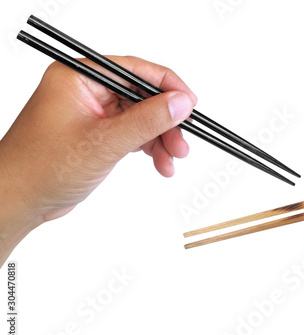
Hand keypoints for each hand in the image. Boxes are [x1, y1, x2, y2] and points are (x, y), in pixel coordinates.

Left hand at [0, 56, 196, 262]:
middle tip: (182, 143)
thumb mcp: (103, 142)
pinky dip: (148, 148)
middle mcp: (86, 90)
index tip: (190, 104)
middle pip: (141, 96)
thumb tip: (181, 103)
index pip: (134, 70)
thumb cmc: (42, 168)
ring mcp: (92, 113)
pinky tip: (159, 164)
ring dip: (159, 139)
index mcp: (79, 77)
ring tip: (171, 160)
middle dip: (165, 122)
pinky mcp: (97, 134)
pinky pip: (132, 134)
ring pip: (140, 117)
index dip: (167, 85)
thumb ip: (147, 120)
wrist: (19, 201)